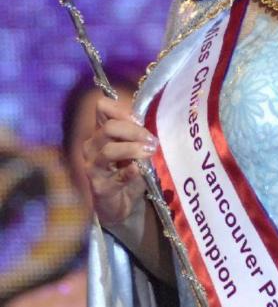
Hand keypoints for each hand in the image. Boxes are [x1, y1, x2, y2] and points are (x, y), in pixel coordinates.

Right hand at [83, 96, 156, 227]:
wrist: (120, 205)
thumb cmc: (127, 171)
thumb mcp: (132, 147)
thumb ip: (135, 133)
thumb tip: (147, 122)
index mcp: (100, 132)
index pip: (101, 107)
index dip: (120, 109)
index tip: (139, 119)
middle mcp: (91, 146)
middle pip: (109, 128)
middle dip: (134, 131)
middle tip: (151, 140)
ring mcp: (93, 167)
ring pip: (109, 150)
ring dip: (133, 149)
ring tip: (149, 151)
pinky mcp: (100, 187)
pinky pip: (117, 176)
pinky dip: (131, 171)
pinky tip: (139, 169)